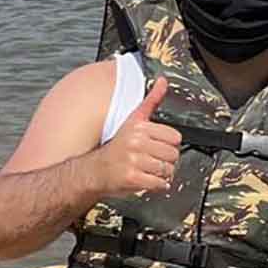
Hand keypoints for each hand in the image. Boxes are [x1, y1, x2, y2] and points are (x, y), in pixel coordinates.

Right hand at [92, 77, 181, 196]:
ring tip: (148, 170)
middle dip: (165, 161)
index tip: (155, 147)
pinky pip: (160, 183)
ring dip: (161, 174)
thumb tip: (163, 81)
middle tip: (151, 161)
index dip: (167, 145)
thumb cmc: (115, 148)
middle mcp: (135, 142)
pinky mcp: (132, 177)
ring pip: (168, 170)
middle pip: (173, 155)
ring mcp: (133, 160)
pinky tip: (146, 180)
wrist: (93, 171)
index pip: (174, 137)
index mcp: (138, 127)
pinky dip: (157, 185)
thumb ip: (151, 100)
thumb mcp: (132, 120)